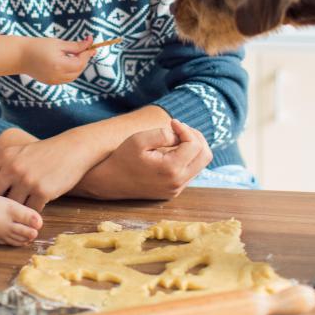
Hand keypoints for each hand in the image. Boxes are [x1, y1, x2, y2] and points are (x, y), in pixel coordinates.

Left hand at [0, 132, 96, 210]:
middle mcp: (13, 167)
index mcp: (4, 156)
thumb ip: (2, 164)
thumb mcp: (19, 151)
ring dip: (15, 210)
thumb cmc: (44, 153)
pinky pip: (29, 210)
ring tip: (18, 212)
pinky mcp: (43, 191)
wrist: (73, 149)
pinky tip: (33, 209)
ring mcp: (27, 180)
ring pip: (11, 205)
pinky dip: (30, 212)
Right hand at [21, 36, 92, 84]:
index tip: (91, 44)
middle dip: (84, 59)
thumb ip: (75, 46)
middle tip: (86, 48)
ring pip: (74, 76)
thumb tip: (90, 43)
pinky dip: (71, 72)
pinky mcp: (50, 82)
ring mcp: (54, 81)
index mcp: (59, 65)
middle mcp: (58, 76)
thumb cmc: (38, 46)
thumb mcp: (58, 43)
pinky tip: (68, 62)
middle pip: (79, 70)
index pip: (80, 62)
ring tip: (77, 54)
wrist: (20, 56)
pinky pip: (66, 79)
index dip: (87, 53)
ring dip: (78, 66)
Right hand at [75, 119, 211, 199]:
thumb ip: (163, 134)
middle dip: (196, 137)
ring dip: (193, 147)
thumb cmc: (122, 158)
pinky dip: (187, 158)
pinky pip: (190, 171)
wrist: (109, 181)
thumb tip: (180, 134)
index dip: (186, 129)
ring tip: (176, 137)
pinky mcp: (173, 191)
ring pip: (200, 164)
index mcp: (171, 169)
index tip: (171, 123)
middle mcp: (177, 182)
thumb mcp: (139, 139)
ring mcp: (176, 189)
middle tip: (179, 128)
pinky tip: (172, 150)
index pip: (195, 144)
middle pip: (205, 155)